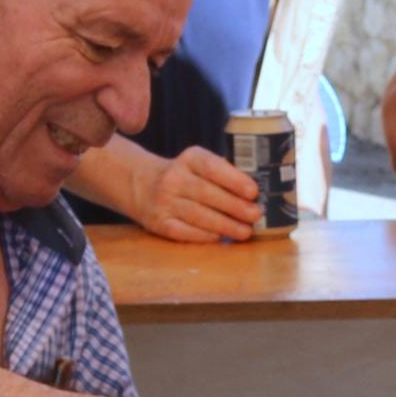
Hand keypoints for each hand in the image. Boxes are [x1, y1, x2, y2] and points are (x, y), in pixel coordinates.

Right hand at [132, 146, 261, 244]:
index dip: (233, 179)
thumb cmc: (184, 175)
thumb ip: (222, 172)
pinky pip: (184, 231)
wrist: (140, 184)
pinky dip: (204, 235)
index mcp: (189, 159)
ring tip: (245, 231)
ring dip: (225, 225)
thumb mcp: (198, 164)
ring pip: (198, 215)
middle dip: (234, 206)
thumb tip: (255, 193)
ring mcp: (164, 201)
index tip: (253, 191)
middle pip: (207, 193)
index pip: (212, 167)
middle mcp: (173, 178)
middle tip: (255, 215)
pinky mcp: (158, 223)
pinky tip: (219, 237)